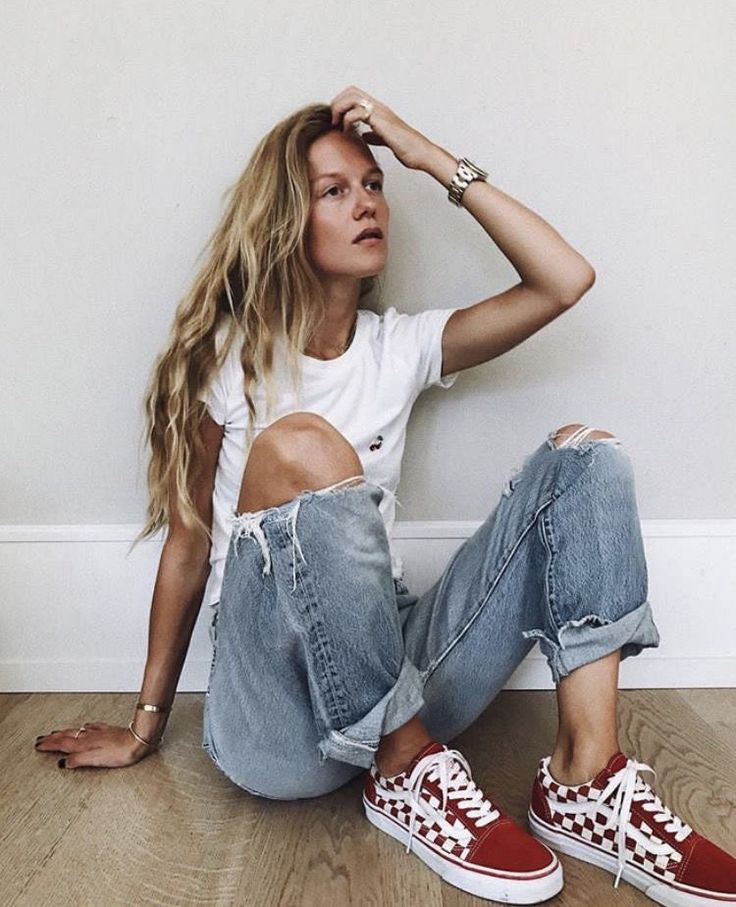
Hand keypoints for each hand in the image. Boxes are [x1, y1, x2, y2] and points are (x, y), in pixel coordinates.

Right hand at [34, 721, 157, 768]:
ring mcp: (98, 732)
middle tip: (40, 739)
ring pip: (76, 731)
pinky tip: (84, 728)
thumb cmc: (120, 752)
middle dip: (52, 738)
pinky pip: (89, 728)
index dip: (49, 745)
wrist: (138, 739)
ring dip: (63, 732)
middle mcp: (89, 736)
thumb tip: (63, 763)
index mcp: (84, 744)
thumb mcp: (96, 760)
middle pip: (66, 736)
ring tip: (55, 733)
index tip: (38, 745)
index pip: (62, 744)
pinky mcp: (107, 730)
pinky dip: (81, 729)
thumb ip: (78, 760)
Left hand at [329, 85, 433, 170]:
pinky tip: (348, 133)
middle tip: (333, 122)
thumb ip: (374, 136)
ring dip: (339, 110)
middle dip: (337, 104)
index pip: (355, 95)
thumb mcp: (386, 140)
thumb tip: (364, 135)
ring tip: (337, 126)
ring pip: (352, 97)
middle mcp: (379, 107)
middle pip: (350, 91)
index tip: (337, 121)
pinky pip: (358, 113)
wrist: (421, 153)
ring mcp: (380, 112)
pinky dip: (348, 121)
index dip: (342, 104)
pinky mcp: (381, 122)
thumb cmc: (408, 148)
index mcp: (379, 110)